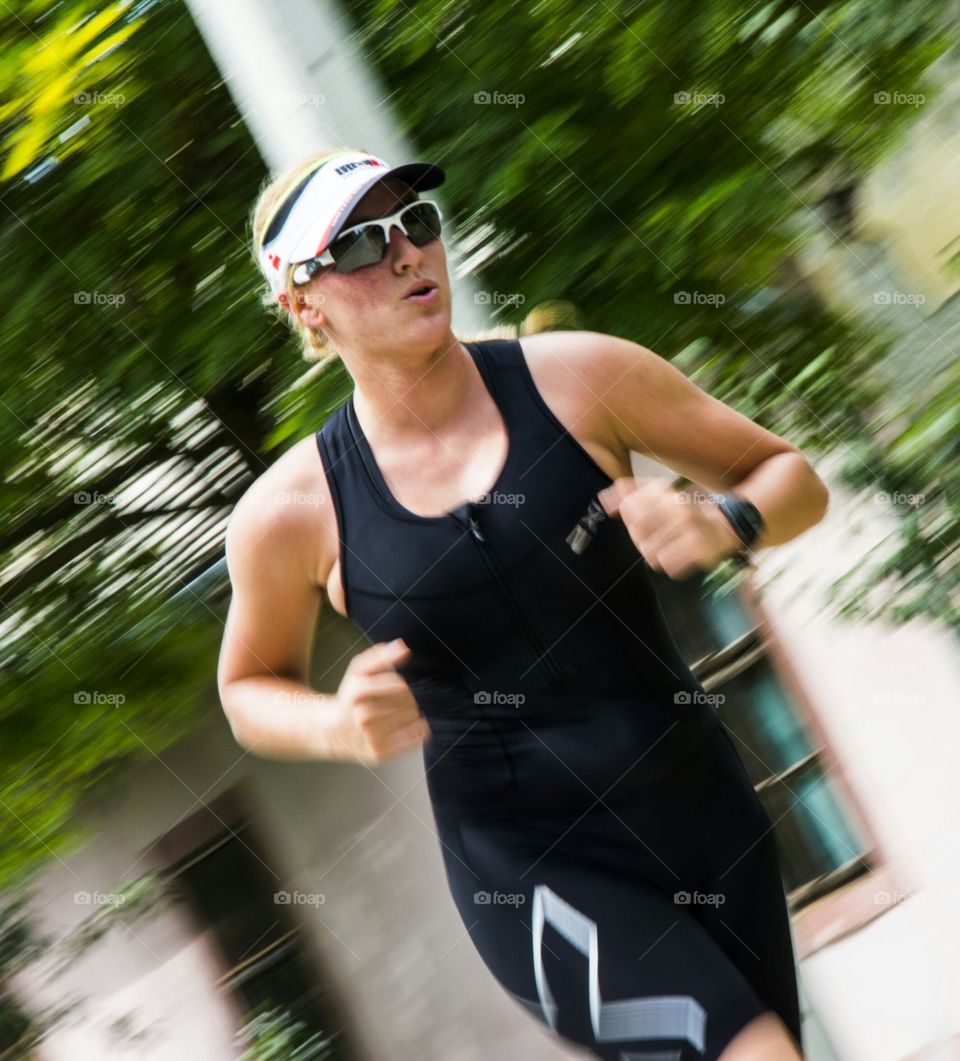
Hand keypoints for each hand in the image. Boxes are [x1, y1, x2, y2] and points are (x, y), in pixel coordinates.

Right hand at [332, 639, 431, 763]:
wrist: (332, 731)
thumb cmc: (350, 698)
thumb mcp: (358, 671)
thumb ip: (380, 656)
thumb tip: (402, 647)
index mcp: (358, 692)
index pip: (400, 686)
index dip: (404, 685)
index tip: (399, 687)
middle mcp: (364, 716)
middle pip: (408, 702)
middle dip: (409, 699)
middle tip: (401, 701)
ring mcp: (372, 737)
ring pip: (412, 719)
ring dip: (413, 713)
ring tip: (401, 713)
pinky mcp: (380, 754)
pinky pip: (414, 739)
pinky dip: (419, 731)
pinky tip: (410, 726)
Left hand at [596, 477, 744, 578]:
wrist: (726, 526)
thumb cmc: (686, 511)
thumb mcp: (660, 493)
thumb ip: (630, 492)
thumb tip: (604, 499)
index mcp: (667, 493)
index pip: (629, 509)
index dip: (631, 520)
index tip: (643, 521)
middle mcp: (678, 509)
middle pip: (636, 533)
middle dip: (642, 539)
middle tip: (657, 537)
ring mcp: (690, 530)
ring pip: (649, 553)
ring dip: (656, 553)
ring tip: (669, 546)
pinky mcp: (699, 551)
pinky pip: (667, 566)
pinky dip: (671, 564)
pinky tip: (680, 555)